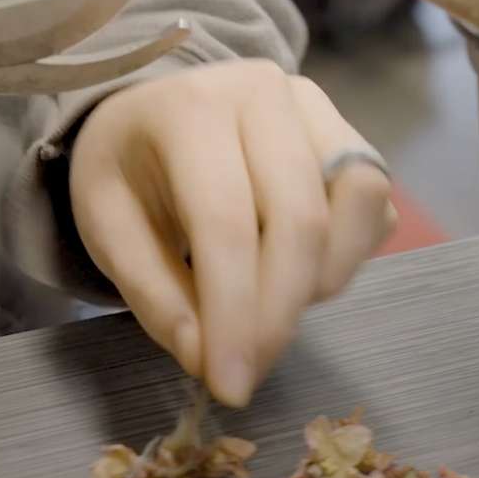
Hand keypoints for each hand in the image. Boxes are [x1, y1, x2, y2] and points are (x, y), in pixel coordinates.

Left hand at [69, 61, 396, 405]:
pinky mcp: (349, 134)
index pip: (226, 221)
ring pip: (358, 203)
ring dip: (324, 281)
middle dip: (280, 313)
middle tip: (250, 371)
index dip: (234, 313)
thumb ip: (152, 292)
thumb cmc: (128, 166)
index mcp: (192, 108)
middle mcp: (265, 92)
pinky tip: (295, 276)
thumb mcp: (106, 225)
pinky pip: (372, 206)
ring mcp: (317, 109)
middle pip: (300, 218)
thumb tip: (203, 356)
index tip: (228, 385)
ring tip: (272, 314)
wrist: (155, 108)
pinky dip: (345, 257)